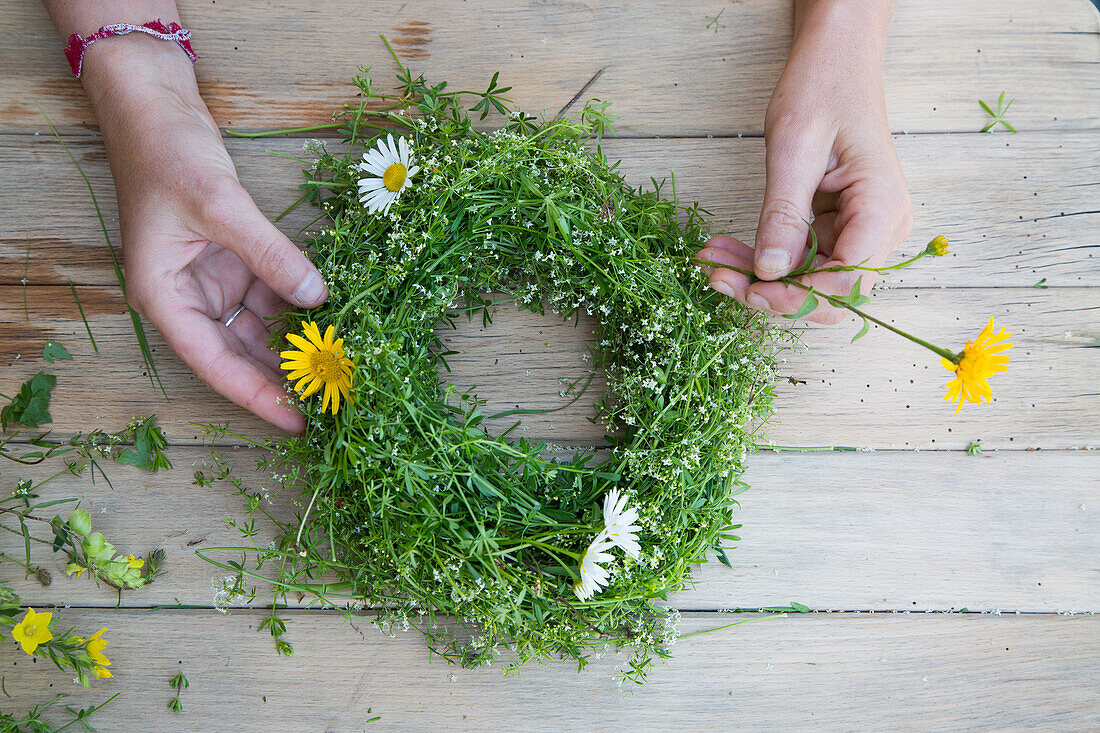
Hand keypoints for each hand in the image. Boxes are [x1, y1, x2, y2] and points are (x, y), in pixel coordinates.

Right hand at [83, 37, 326, 431]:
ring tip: (342, 370)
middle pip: (240, 354)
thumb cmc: (168, 158)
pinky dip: (300, 309)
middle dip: (284, 378)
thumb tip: (318, 297)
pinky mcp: (235, 263)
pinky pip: (272, 297)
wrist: (157, 111)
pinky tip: (335, 323)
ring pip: (260, 328)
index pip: (216, 364)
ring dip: (297, 346)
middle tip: (332, 403)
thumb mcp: (221, 208)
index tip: (296, 421)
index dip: (257, 397)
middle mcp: (187, 300)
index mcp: (165, 299)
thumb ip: (271, 255)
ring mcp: (213, 282)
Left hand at [700, 0, 911, 323]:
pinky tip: (725, 250)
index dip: (797, 297)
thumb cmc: (823, 88)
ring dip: (758, 279)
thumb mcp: (794, 149)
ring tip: (712, 260)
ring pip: (810, 282)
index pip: (846, 282)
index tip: (749, 286)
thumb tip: (770, 271)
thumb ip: (784, 214)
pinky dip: (762, 260)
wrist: (834, 62)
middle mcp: (880, 228)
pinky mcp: (838, 228)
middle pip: (829, 294)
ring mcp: (860, 231)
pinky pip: (800, 260)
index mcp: (881, 209)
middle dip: (772, 294)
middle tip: (719, 278)